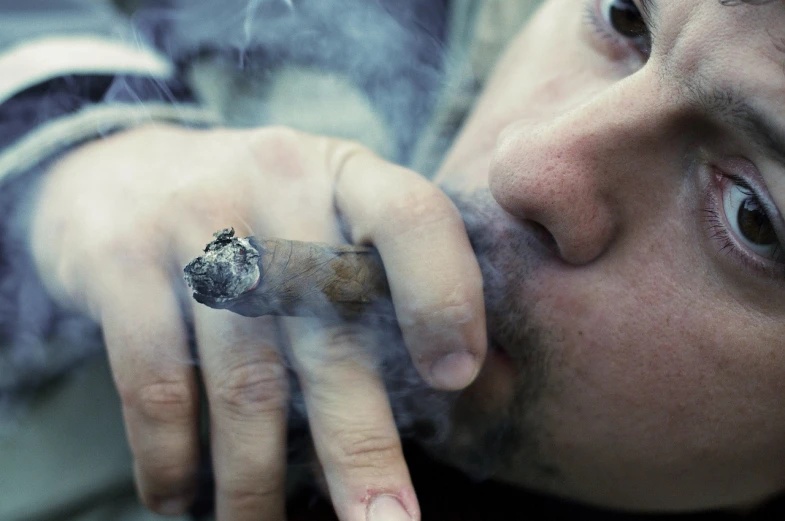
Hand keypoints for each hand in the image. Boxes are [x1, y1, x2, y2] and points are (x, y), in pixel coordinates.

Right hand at [28, 124, 485, 520]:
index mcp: (349, 177)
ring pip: (242, 377)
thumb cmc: (258, 218)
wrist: (118, 170)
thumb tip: (491, 387)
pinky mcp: (120, 260)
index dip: (444, 295)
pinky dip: (169, 456)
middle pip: (330, 329)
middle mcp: (277, 184)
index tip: (456, 379)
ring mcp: (194, 218)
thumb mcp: (333, 225)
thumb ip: (404, 290)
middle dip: (361, 445)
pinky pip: (154, 381)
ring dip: (256, 479)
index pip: (412, 216)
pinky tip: (179, 497)